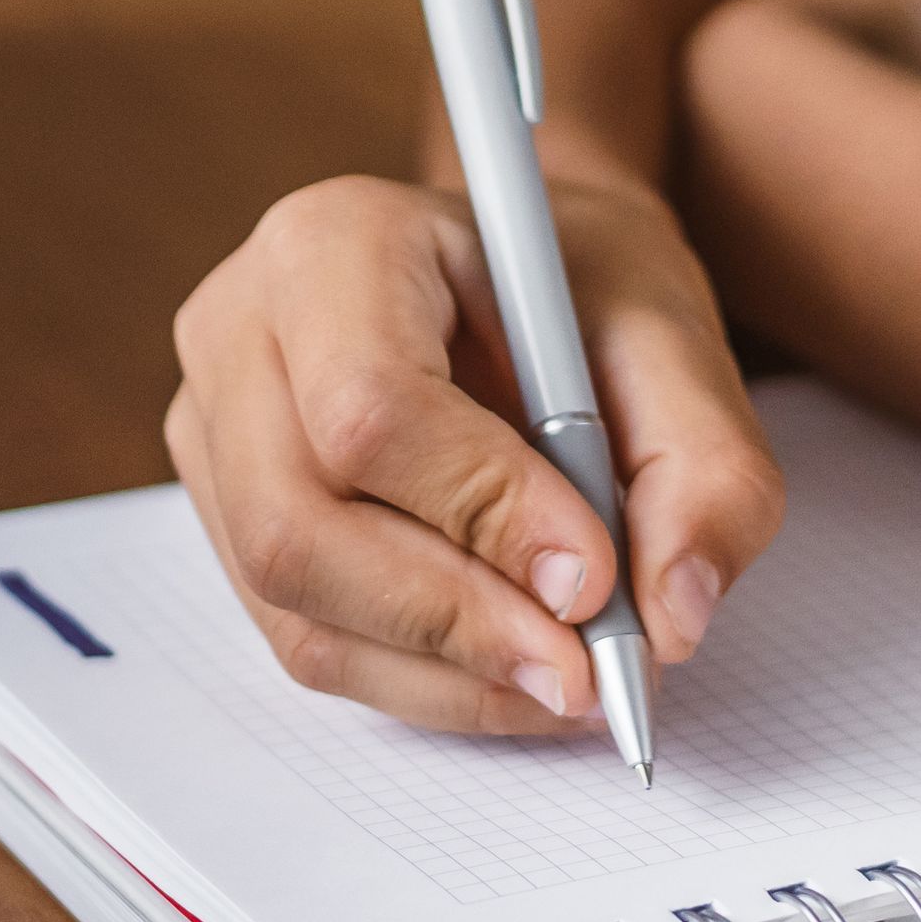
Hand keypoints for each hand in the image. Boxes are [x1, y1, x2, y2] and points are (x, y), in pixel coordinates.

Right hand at [164, 169, 781, 739]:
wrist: (529, 279)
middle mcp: (242, 330)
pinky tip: (517, 672)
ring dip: (444, 671)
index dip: (481, 511)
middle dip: (455, 622)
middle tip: (585, 673)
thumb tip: (672, 616)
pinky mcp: (229, 515)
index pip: (370, 407)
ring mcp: (216, 428)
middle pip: (299, 528)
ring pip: (295, 604)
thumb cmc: (586, 287)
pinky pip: (305, 636)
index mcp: (336, 241)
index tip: (594, 578)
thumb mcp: (677, 338)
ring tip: (571, 679)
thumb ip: (704, 468)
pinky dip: (423, 681)